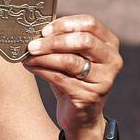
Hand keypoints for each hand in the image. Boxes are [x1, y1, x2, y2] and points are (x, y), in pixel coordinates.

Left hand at [23, 14, 121, 139]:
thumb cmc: (73, 79)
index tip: (43, 30)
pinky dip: (42, 70)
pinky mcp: (90, 95)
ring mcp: (104, 79)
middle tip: (32, 44)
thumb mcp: (71, 56)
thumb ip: (60, 40)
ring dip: (44, 57)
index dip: (65, 24)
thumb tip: (34, 26)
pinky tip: (30, 66)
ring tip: (27, 56)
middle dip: (53, 41)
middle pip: (83, 40)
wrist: (80, 116)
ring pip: (70, 61)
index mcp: (109, 43)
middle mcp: (112, 59)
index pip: (90, 23)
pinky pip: (61, 78)